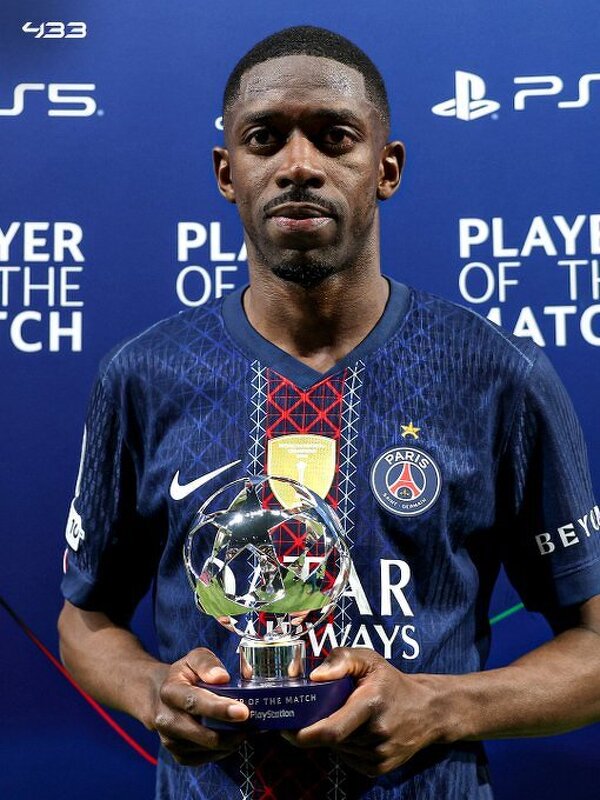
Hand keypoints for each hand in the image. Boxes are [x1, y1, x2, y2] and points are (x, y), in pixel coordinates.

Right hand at [152, 647, 248, 765]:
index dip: (219, 709)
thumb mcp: (194, 659)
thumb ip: (207, 663)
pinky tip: (233, 737)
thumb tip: (221, 677)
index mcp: (170, 691)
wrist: (161, 697)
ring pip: (207, 748)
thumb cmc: (185, 675)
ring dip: (230, 741)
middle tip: (252, 723)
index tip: (243, 712)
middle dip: (231, 731)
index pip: (195, 702)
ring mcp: (170, 740)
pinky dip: (224, 750)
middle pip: (203, 733)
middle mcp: (166, 719)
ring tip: (246, 728)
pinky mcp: (179, 755)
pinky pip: (206, 758)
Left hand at [283, 648, 438, 776]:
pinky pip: (348, 759)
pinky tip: (355, 730)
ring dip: (332, 736)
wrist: (428, 710)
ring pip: (338, 749)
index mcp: (371, 704)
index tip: (285, 727)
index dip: (302, 734)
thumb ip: (341, 659)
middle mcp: (376, 734)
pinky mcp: (380, 768)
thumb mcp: (369, 659)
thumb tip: (314, 676)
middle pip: (331, 739)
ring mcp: (380, 755)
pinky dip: (344, 746)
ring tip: (342, 716)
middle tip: (308, 714)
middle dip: (315, 729)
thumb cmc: (391, 681)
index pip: (330, 730)